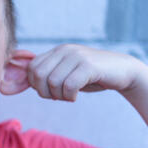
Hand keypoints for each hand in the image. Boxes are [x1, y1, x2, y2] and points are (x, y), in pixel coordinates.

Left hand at [26, 44, 140, 101]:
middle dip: (44, 92)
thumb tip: (25, 84)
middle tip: (57, 96)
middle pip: (38, 75)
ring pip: (52, 82)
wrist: (123, 71)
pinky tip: (75, 97)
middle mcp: (64, 50)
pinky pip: (69, 86)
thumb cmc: (90, 76)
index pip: (32, 68)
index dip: (35, 84)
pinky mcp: (88, 66)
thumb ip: (48, 74)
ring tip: (68, 96)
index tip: (49, 91)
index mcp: (56, 51)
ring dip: (59, 96)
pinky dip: (69, 96)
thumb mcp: (66, 73)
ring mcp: (76, 56)